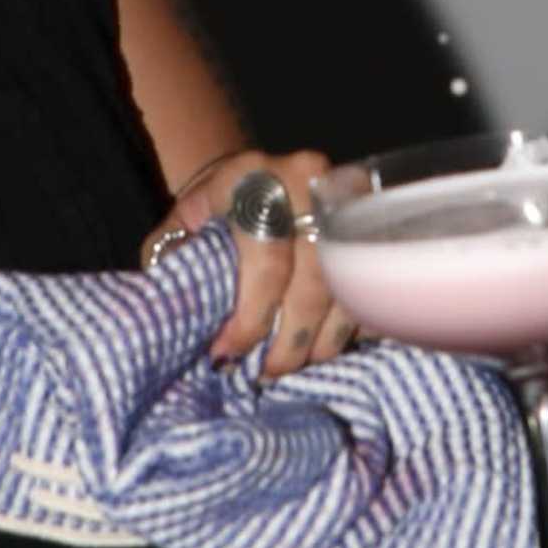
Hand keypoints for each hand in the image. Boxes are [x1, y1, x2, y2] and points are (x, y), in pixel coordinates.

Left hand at [144, 146, 352, 372]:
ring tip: (296, 364)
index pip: (266, 260)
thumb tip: (186, 324)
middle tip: (269, 372)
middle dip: (291, 338)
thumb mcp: (181, 229)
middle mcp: (304, 177)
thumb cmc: (211, 213)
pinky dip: (349, 321)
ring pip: (345, 285)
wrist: (250, 176)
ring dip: (322, 337)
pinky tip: (326, 345)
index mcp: (251, 177)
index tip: (229, 355)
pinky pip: (368, 281)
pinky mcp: (368, 213)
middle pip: (313, 278)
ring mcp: (343, 193)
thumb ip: (178, 266)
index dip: (251, 317)